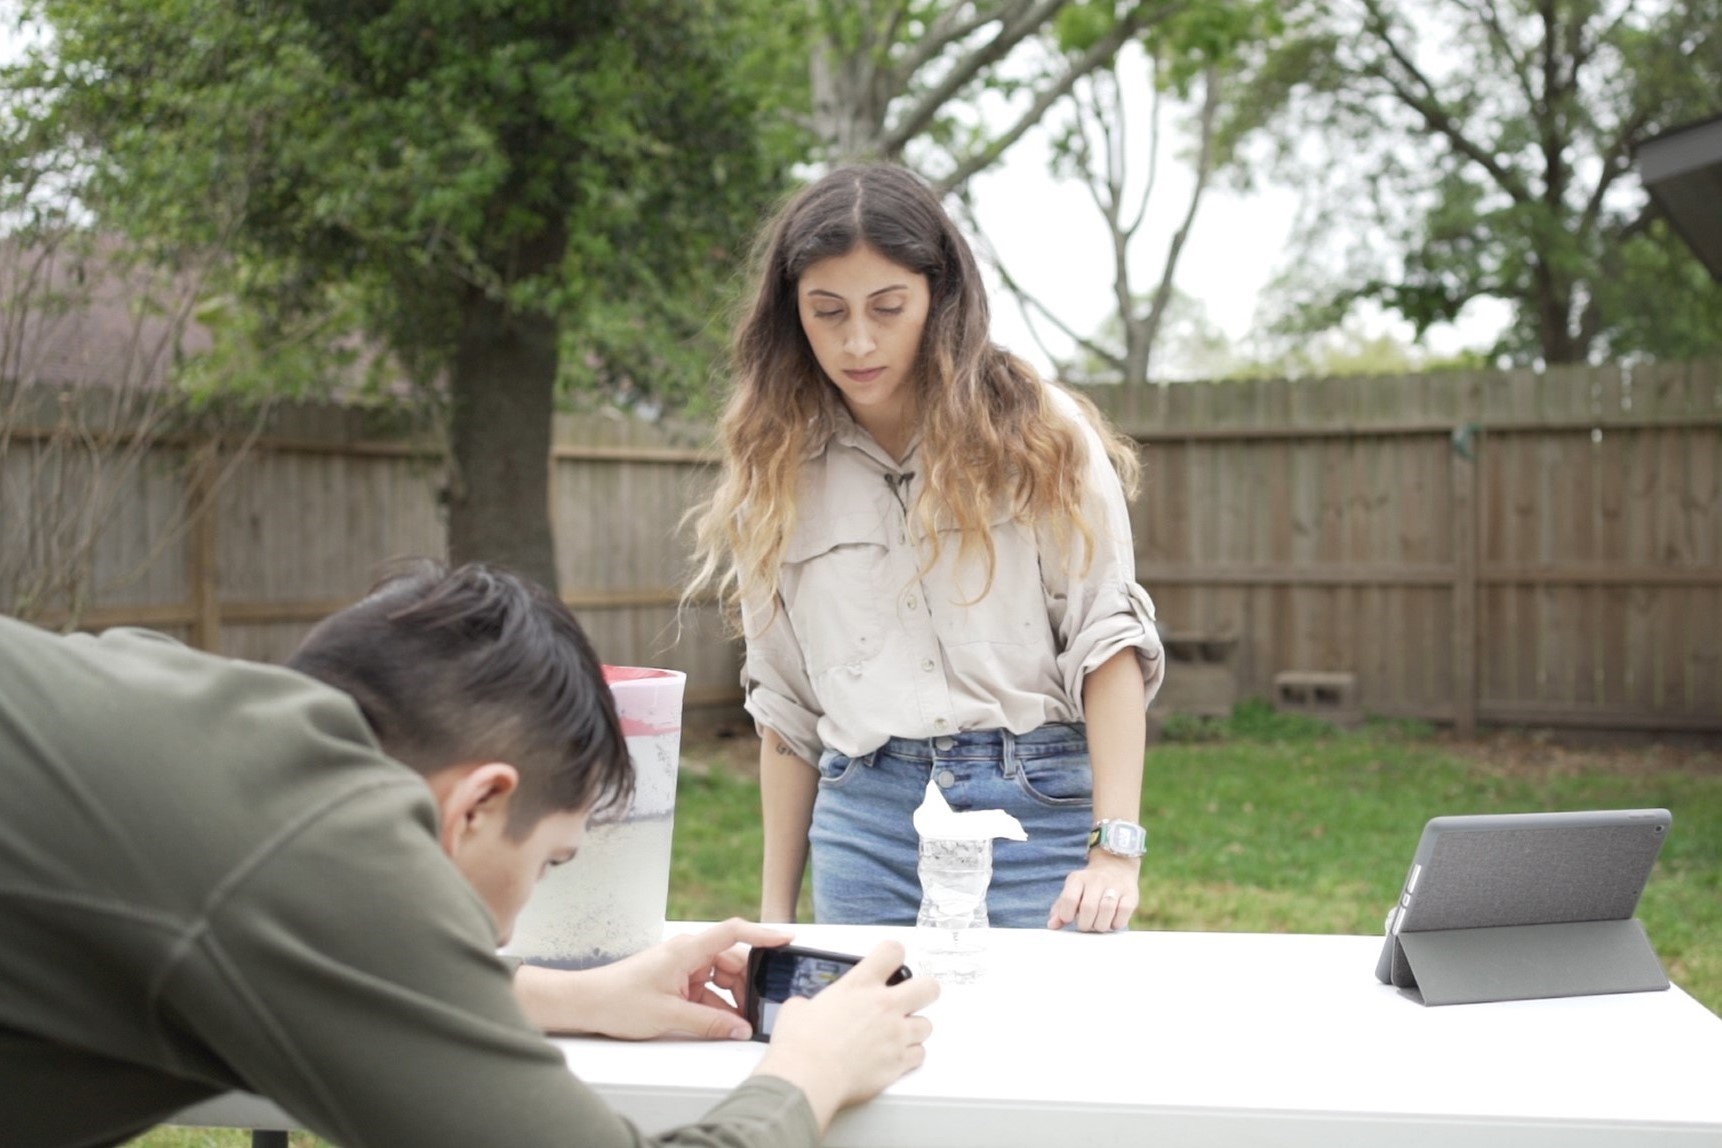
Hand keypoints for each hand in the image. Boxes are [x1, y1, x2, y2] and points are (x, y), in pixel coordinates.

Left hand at [515, 918, 790, 1039]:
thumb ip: (710, 1024)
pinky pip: (706, 989)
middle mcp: (686, 953)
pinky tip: (723, 1025)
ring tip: (740, 1022)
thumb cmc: (619, 1000)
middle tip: (759, 1007)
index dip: (763, 934)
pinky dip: (716, 1006)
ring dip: (731, 998)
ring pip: (720, 977)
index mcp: (686, 949)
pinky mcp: (676, 981)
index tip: (787, 940)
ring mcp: (681, 967)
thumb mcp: (670, 1016)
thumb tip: (741, 1029)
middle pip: (731, 959)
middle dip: (747, 984)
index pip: (733, 932)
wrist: (586, 1004)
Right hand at [753, 940, 938, 1132]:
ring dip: (914, 1028)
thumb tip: (806, 1010)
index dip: (894, 955)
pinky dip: (910, 1056)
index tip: (891, 963)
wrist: (807, 1077)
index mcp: (860, 985)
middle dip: (923, 990)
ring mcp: (896, 1035)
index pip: (893, 952)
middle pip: (928, 987)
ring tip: (898, 1034)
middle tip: (911, 998)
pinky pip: (919, 1055)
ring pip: (927, 1025)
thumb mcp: (797, 1009)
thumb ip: (812, 1003)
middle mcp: (884, 1006)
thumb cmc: (800, 1044)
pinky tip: (895, 1057)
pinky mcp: (899, 1063)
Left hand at [1046, 852, 1139, 931]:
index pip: (1069, 899)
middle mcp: (1097, 880)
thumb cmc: (1088, 887)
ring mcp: (1115, 885)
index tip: (1069, 918)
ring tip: (1098, 924)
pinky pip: (1123, 913)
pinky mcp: (1131, 894)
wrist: (1115, 867)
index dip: (1067, 915)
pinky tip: (1111, 921)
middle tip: (1086, 925)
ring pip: (1106, 910)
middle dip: (1085, 924)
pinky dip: (1116, 923)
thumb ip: (1060, 908)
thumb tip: (1052, 926)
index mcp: (1078, 879)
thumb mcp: (1072, 891)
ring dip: (1100, 925)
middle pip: (1088, 908)